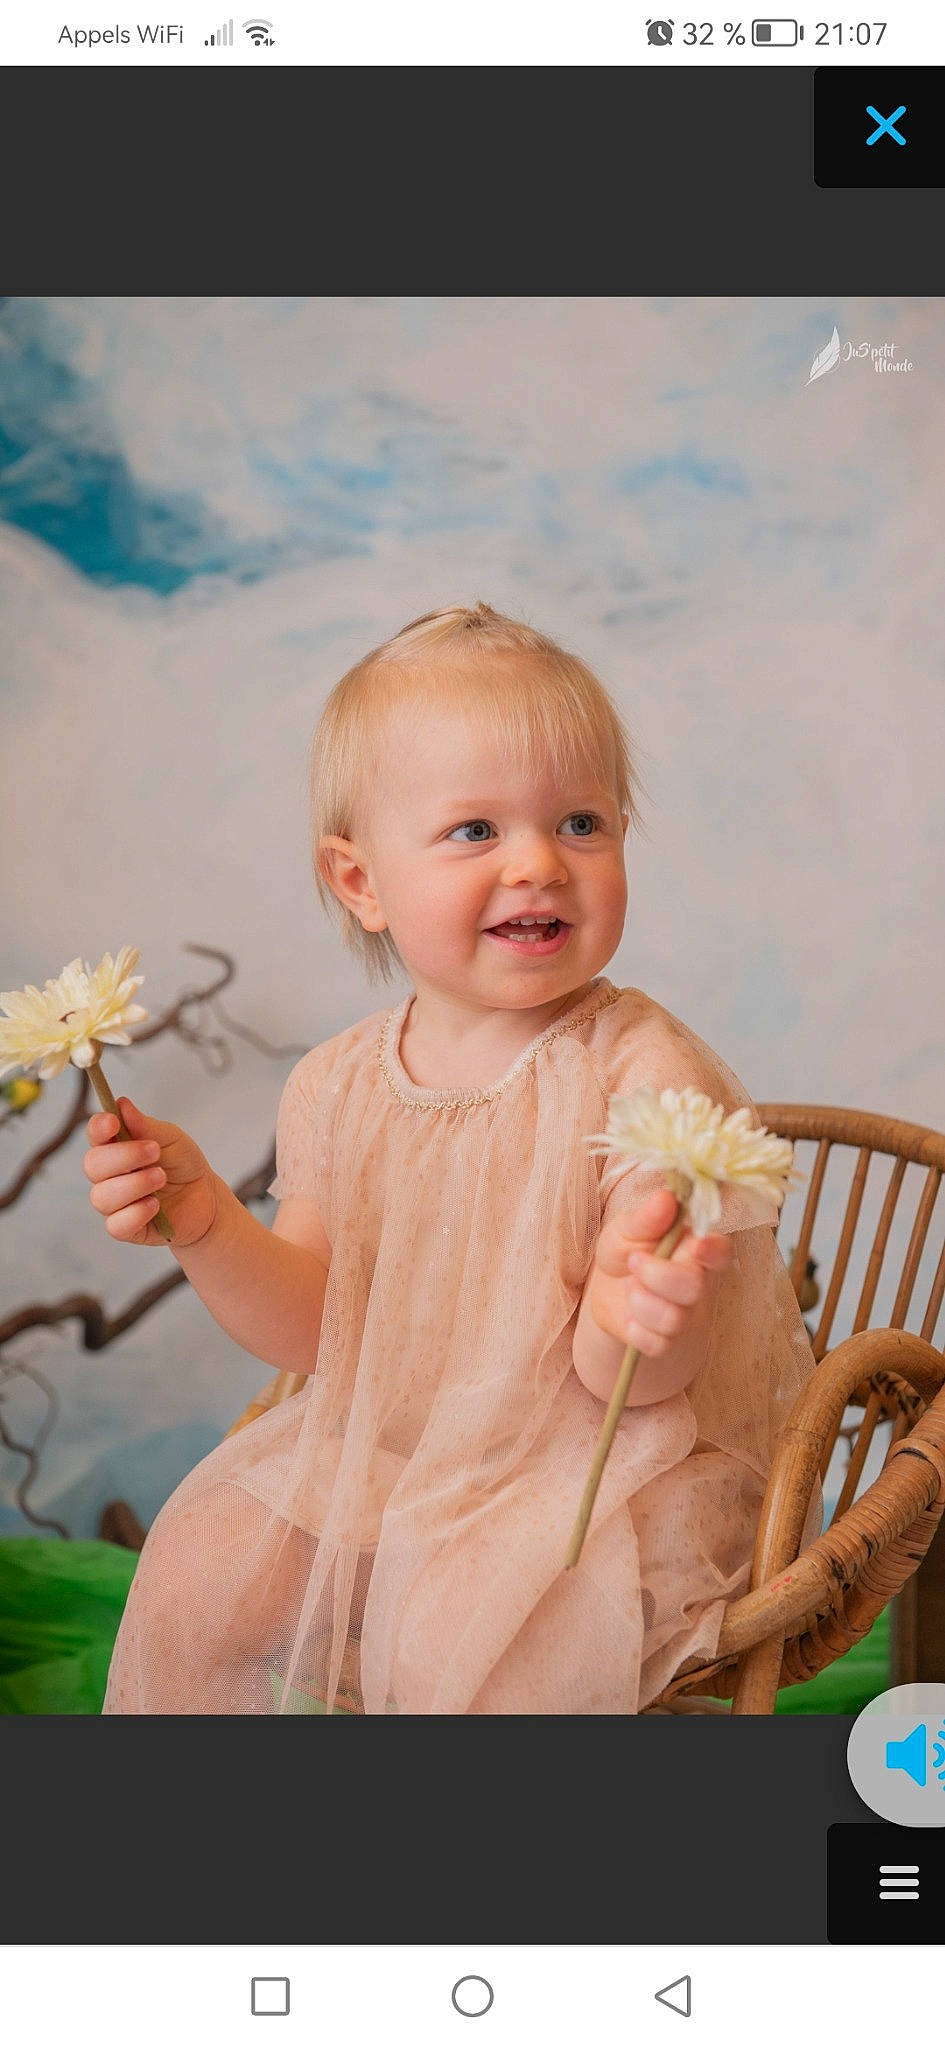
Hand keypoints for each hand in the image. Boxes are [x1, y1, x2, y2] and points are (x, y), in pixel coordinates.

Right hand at [83, 1095, 217, 1249]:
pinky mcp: (126, 1228)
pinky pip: (116, 1225)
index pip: (95, 1135)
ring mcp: (114, 1203)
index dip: (99, 1128)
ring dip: (134, 1184)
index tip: (113, 1122)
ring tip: (161, 1178)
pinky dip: (136, 1213)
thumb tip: (122, 1104)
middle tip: (155, 1152)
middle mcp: (108, 1175)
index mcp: (116, 1147)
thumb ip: (146, 1125)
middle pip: (92, 1165)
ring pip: (102, 1196)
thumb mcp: (171, 1139)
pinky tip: (156, 1206)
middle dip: (124, 1157)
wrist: (206, 1198)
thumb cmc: (183, 1165)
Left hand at [586, 1185, 731, 1358]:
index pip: (721, 1251)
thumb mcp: (627, 1228)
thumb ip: (646, 1217)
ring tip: (628, 1287)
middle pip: (695, 1287)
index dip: (713, 1251)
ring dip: (640, 1302)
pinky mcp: (667, 1341)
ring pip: (674, 1319)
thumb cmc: (626, 1250)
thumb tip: (665, 1197)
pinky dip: (634, 1330)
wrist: (604, 1289)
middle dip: (657, 1276)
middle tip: (633, 1262)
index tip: (697, 1245)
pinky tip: (629, 1315)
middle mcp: (699, 1282)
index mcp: (696, 1248)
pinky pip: (656, 1343)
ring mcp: (686, 1315)